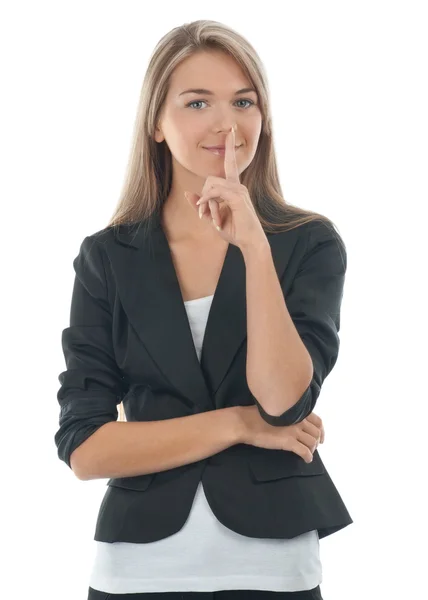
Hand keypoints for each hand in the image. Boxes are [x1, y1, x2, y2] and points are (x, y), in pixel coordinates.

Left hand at [184, 126, 266, 251]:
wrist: (249, 242)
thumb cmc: (234, 230)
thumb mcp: (213, 217)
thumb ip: (202, 205)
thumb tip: (189, 193)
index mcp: (234, 188)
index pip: (231, 163)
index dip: (230, 147)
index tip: (232, 130)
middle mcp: (238, 186)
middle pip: (210, 179)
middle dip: (204, 197)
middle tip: (203, 215)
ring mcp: (239, 190)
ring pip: (212, 185)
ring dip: (206, 203)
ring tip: (211, 219)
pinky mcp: (237, 197)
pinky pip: (215, 192)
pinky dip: (207, 201)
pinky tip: (204, 211)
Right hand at [238, 405, 323, 463]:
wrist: (246, 423)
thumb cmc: (257, 415)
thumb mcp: (277, 410)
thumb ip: (289, 414)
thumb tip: (296, 421)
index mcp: (296, 411)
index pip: (317, 421)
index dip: (321, 431)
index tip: (320, 437)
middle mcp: (298, 420)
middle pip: (316, 433)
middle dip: (316, 442)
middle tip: (313, 447)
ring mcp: (294, 431)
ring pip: (312, 443)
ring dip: (312, 449)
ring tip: (307, 453)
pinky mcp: (288, 442)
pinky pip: (304, 452)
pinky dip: (308, 457)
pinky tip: (306, 460)